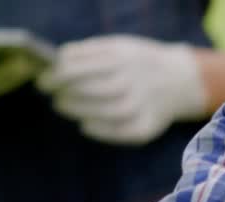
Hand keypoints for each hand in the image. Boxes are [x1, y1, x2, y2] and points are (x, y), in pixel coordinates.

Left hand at [35, 35, 209, 145]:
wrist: (181, 81)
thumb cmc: (139, 62)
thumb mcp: (119, 46)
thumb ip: (88, 52)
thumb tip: (56, 63)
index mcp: (124, 56)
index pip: (80, 67)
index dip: (57, 75)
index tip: (43, 80)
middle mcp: (134, 81)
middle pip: (91, 90)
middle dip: (66, 94)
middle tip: (54, 96)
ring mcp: (143, 106)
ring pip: (104, 111)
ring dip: (78, 110)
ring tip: (64, 106)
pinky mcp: (147, 128)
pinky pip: (120, 132)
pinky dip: (100, 130)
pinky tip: (85, 125)